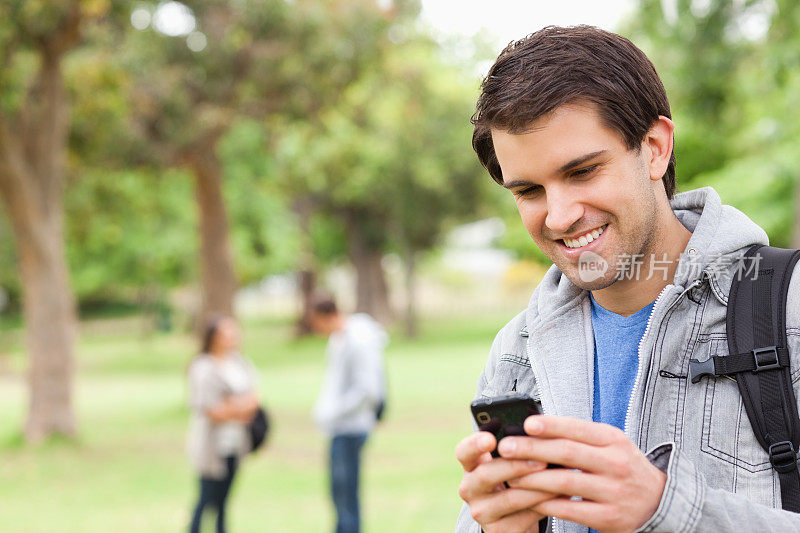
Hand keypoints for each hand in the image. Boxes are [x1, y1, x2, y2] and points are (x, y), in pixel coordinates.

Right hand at [455, 431, 555, 531]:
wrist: (517, 519)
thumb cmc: (516, 480)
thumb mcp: (510, 462)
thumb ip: (516, 447)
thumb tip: (541, 430)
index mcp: (471, 465)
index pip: (464, 451)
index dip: (474, 444)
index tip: (490, 439)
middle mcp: (469, 488)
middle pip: (486, 474)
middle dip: (516, 466)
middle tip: (542, 460)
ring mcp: (481, 511)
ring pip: (510, 498)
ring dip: (538, 487)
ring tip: (561, 478)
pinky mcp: (497, 531)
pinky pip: (525, 517)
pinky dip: (545, 505)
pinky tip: (562, 497)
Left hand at [498, 416, 665, 532]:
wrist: (658, 502)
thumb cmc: (622, 466)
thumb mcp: (609, 444)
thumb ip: (578, 436)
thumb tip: (534, 428)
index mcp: (613, 440)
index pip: (577, 428)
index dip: (550, 425)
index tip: (525, 423)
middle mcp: (615, 463)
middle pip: (567, 453)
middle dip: (532, 449)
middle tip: (506, 447)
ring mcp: (613, 492)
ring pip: (565, 483)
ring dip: (533, 479)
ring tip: (511, 476)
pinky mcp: (609, 517)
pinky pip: (570, 510)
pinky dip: (547, 504)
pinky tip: (529, 499)